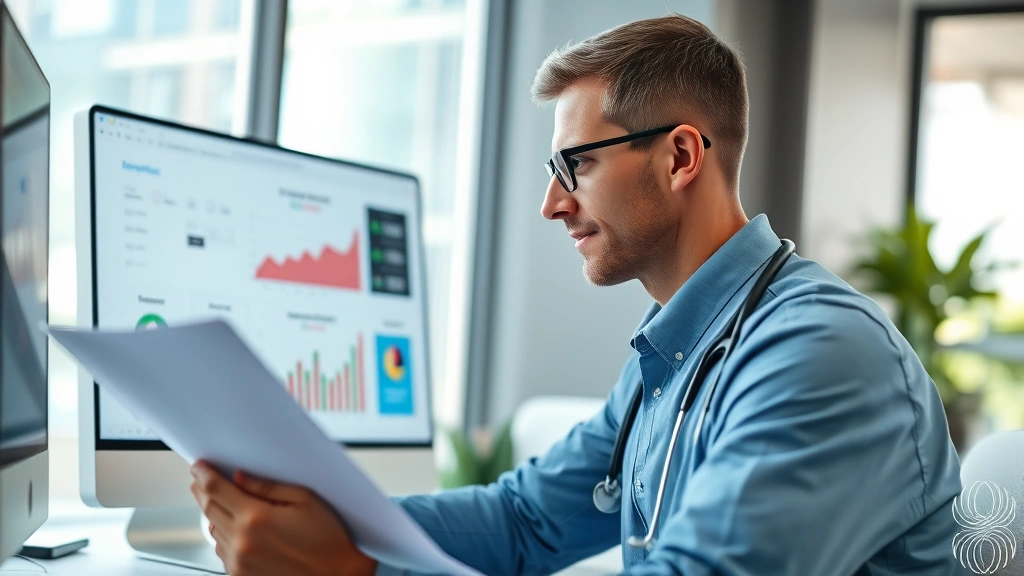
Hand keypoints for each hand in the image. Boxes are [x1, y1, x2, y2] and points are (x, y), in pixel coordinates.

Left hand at [190, 461, 376, 575]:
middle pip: (208, 508)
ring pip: (212, 530)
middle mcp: (242, 542)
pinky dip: (222, 536)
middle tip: (201, 480)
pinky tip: (236, 528)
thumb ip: (267, 487)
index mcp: (257, 518)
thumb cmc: (328, 540)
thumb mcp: (305, 500)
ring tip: (221, 502)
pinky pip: (221, 551)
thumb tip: (240, 477)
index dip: (204, 474)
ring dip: (212, 513)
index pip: (217, 489)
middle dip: (202, 490)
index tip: (199, 467)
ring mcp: (239, 562)